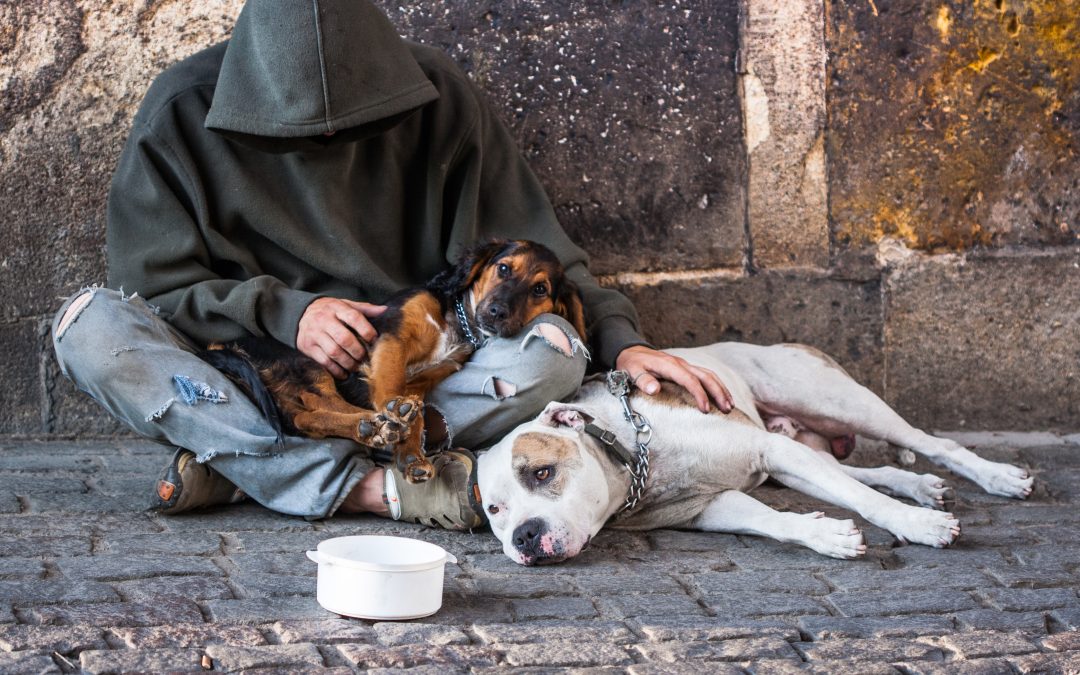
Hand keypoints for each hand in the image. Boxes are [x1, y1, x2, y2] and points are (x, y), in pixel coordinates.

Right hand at [297, 297, 385, 378]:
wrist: (299, 314)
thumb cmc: (329, 311)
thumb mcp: (345, 305)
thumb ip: (364, 309)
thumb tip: (385, 310)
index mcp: (336, 308)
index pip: (354, 317)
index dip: (366, 330)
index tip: (374, 340)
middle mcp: (324, 320)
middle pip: (344, 338)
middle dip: (358, 351)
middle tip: (365, 358)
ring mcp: (314, 334)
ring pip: (334, 352)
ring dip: (349, 363)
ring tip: (356, 366)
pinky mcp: (307, 346)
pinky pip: (324, 361)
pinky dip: (336, 370)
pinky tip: (344, 373)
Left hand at [615, 345, 733, 413]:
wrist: (631, 351)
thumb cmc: (632, 364)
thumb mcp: (632, 371)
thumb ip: (642, 380)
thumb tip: (654, 390)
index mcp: (669, 365)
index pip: (689, 379)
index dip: (699, 394)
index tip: (705, 410)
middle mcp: (680, 363)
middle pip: (705, 376)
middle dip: (718, 392)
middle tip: (727, 410)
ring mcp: (684, 365)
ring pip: (708, 374)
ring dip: (721, 389)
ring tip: (730, 406)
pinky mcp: (686, 368)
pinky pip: (705, 375)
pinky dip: (716, 385)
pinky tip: (722, 396)